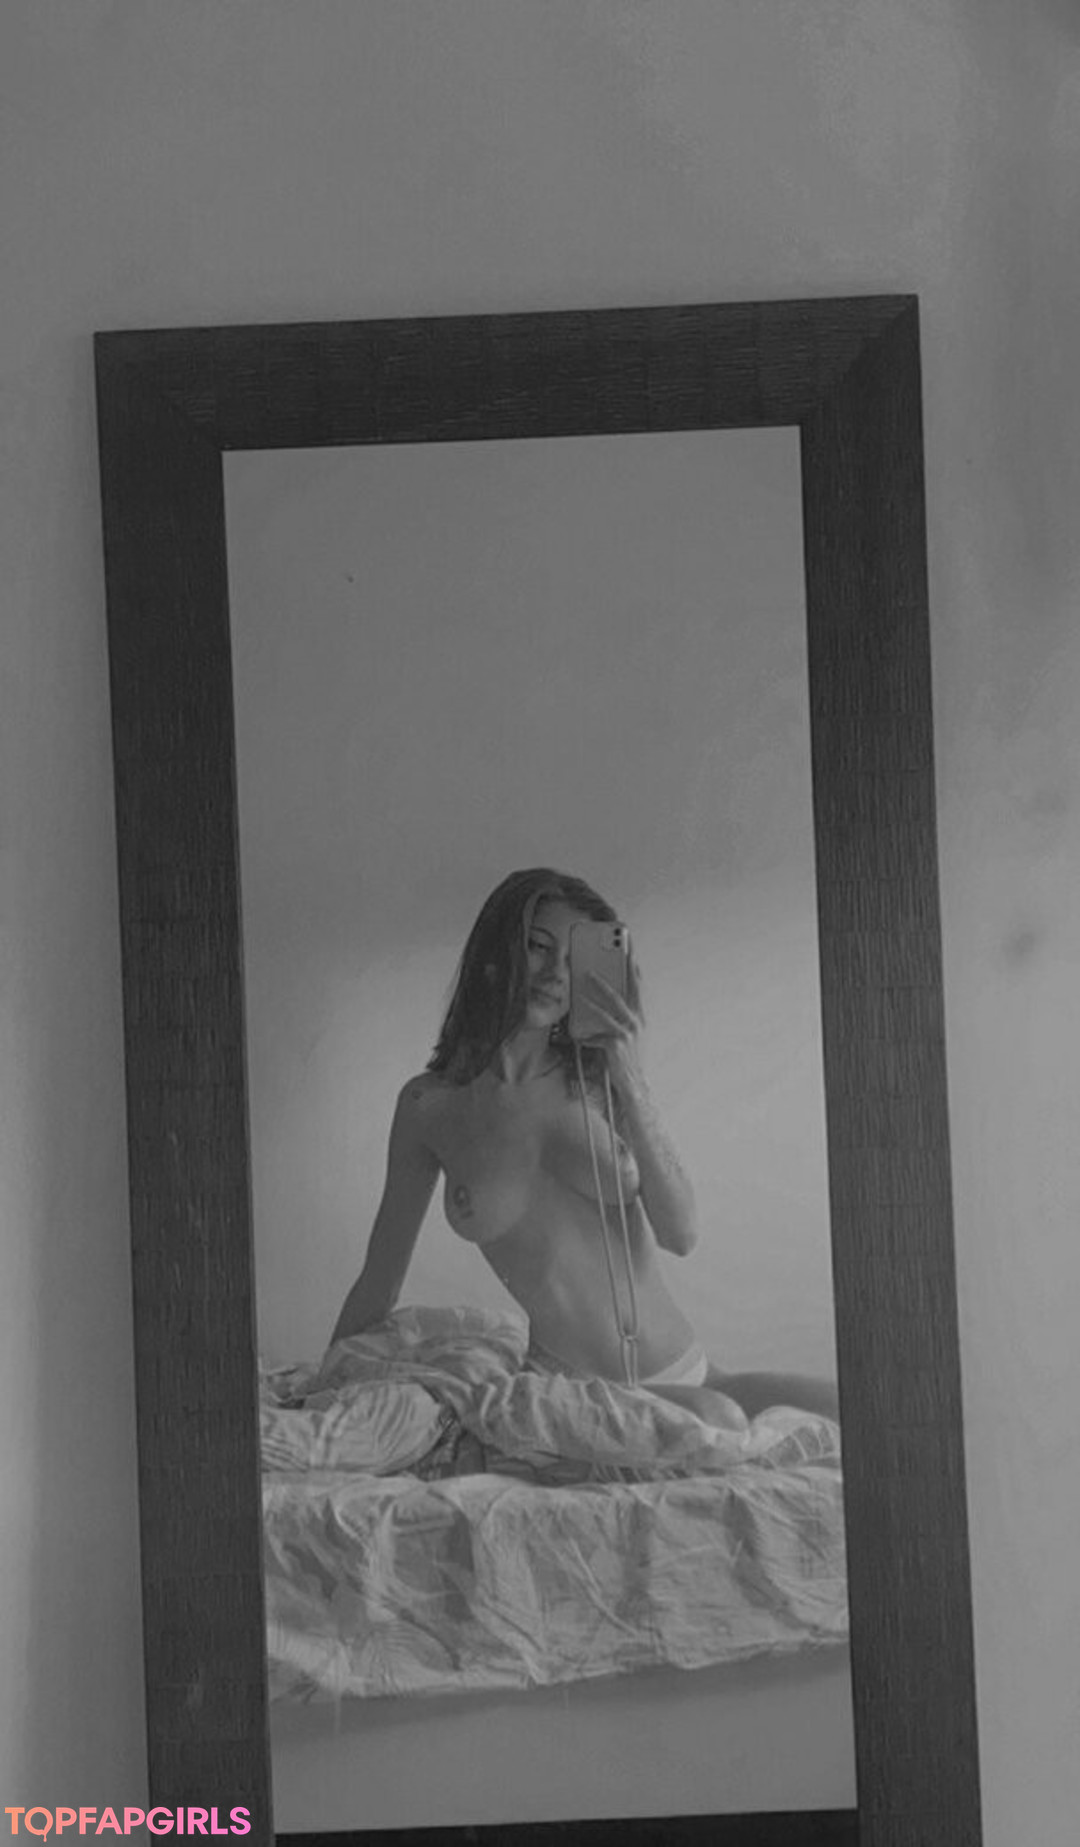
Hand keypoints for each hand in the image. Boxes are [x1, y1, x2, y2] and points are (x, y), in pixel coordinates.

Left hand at [580, 957, 646, 1096]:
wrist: (634, 1083)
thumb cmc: (628, 1057)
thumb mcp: (629, 1033)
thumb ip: (621, 1015)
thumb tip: (606, 996)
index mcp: (640, 1017)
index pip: (637, 987)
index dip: (633, 969)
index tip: (629, 952)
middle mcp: (636, 1023)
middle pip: (621, 993)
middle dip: (607, 977)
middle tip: (591, 968)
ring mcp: (626, 1033)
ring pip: (607, 1009)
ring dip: (593, 996)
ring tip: (580, 989)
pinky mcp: (615, 1045)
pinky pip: (596, 1035)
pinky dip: (586, 1036)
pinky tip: (578, 1036)